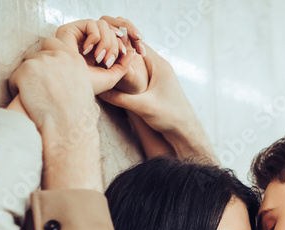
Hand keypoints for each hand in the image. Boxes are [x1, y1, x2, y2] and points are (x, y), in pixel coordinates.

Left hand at [9, 36, 102, 189]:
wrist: (67, 127)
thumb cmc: (77, 117)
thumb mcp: (85, 89)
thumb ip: (72, 74)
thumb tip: (61, 75)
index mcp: (74, 59)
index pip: (53, 43)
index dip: (46, 56)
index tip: (45, 72)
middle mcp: (58, 56)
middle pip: (36, 53)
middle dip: (35, 68)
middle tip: (38, 87)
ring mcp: (41, 62)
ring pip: (25, 66)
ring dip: (26, 79)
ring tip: (35, 98)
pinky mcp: (25, 71)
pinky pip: (14, 78)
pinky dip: (17, 89)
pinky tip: (28, 102)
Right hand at [53, 18, 137, 95]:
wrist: (68, 84)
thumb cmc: (87, 84)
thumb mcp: (111, 77)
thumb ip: (124, 65)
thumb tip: (131, 51)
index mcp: (98, 53)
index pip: (116, 39)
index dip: (123, 44)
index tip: (126, 54)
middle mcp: (89, 43)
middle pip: (112, 32)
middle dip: (115, 46)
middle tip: (108, 61)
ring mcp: (80, 36)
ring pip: (103, 26)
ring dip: (106, 42)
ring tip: (99, 57)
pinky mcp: (71, 29)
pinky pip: (92, 23)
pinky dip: (94, 37)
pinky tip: (87, 50)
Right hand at [95, 25, 213, 160]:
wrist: (185, 131)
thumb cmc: (170, 117)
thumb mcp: (142, 107)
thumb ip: (120, 98)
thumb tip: (100, 90)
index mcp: (159, 65)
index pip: (136, 43)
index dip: (120, 43)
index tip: (104, 48)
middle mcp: (160, 66)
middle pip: (135, 51)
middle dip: (119, 53)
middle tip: (100, 56)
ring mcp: (158, 75)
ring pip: (137, 62)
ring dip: (123, 64)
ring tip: (105, 66)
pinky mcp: (156, 85)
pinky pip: (139, 73)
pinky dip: (128, 74)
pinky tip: (116, 80)